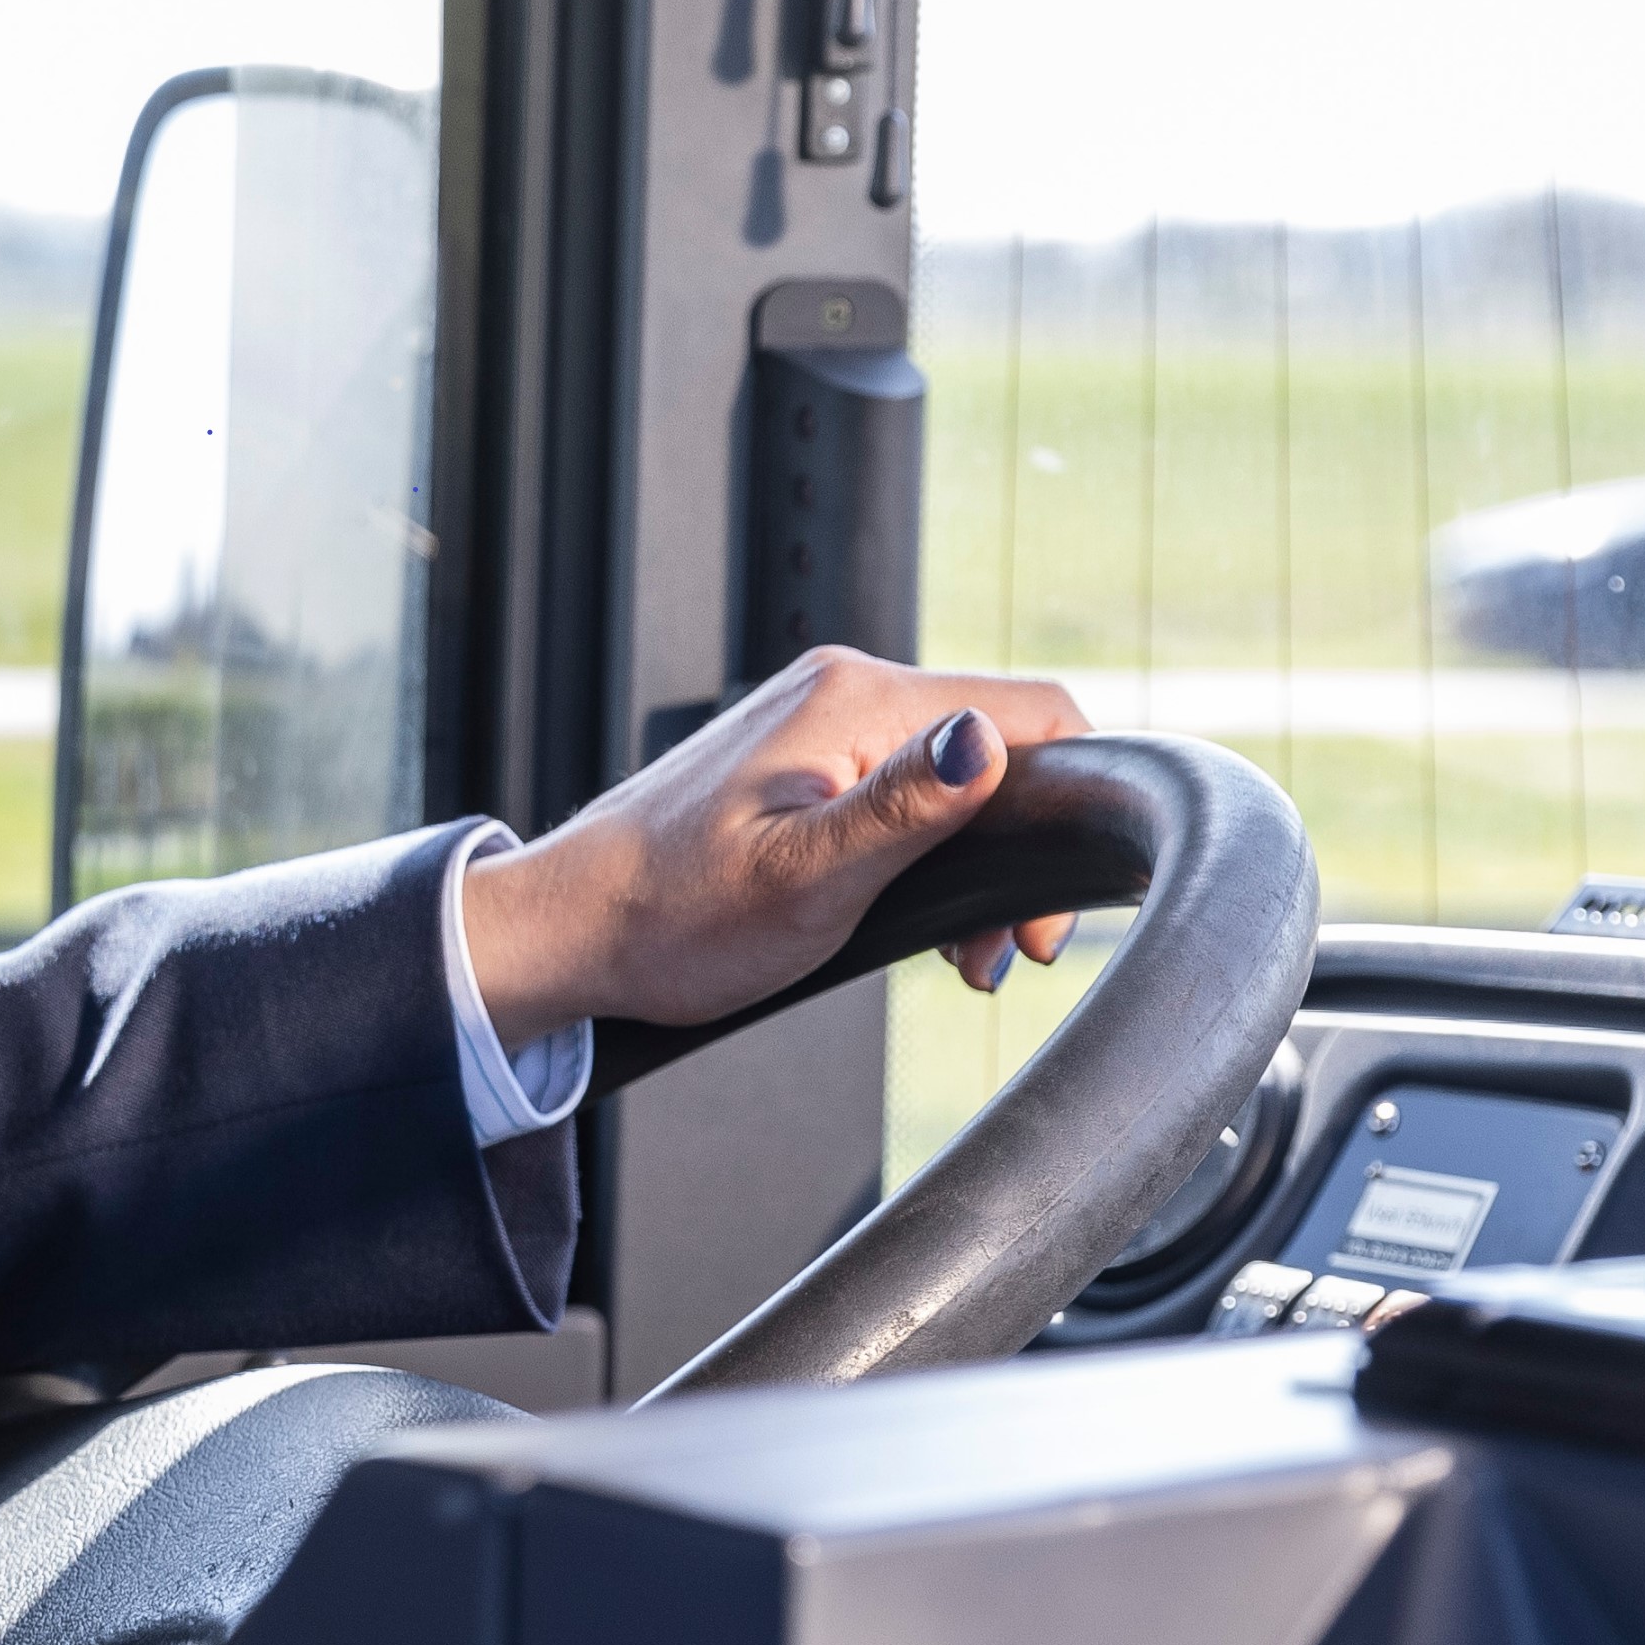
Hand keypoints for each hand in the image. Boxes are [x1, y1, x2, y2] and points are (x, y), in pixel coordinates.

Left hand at [451, 651, 1098, 1056]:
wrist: (570, 930)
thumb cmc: (672, 918)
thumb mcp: (805, 882)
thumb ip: (904, 810)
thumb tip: (988, 740)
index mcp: (854, 699)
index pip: (1033, 709)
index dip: (1074, 803)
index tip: (1044, 912)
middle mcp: (843, 689)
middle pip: (1000, 746)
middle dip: (1023, 851)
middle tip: (999, 954)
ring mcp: (820, 722)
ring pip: (956, 776)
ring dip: (978, 865)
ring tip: (958, 954)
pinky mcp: (804, 760)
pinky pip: (905, 790)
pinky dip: (930, 855)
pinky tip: (916, 921)